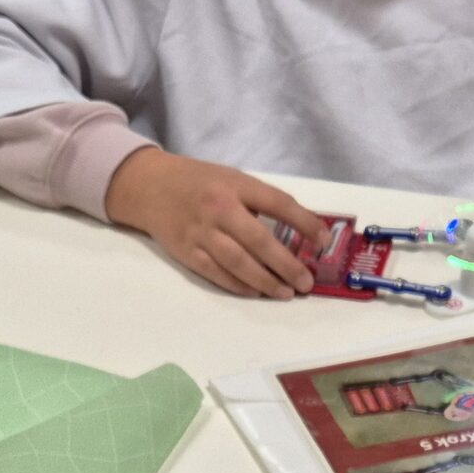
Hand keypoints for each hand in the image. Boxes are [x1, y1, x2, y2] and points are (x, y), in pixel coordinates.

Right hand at [103, 148, 321, 298]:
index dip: (304, 222)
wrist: (150, 187)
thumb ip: (259, 201)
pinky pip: (217, 274)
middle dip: (287, 265)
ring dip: (265, 281)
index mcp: (235, 185)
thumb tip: (298, 231)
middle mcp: (218, 208)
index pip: (278, 203)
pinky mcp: (187, 252)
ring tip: (286, 293)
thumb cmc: (199, 182)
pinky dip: (239, 285)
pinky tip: (256, 292)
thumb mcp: (232, 179)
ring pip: (238, 263)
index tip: (323, 240)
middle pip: (259, 241)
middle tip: (306, 283)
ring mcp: (201, 232)